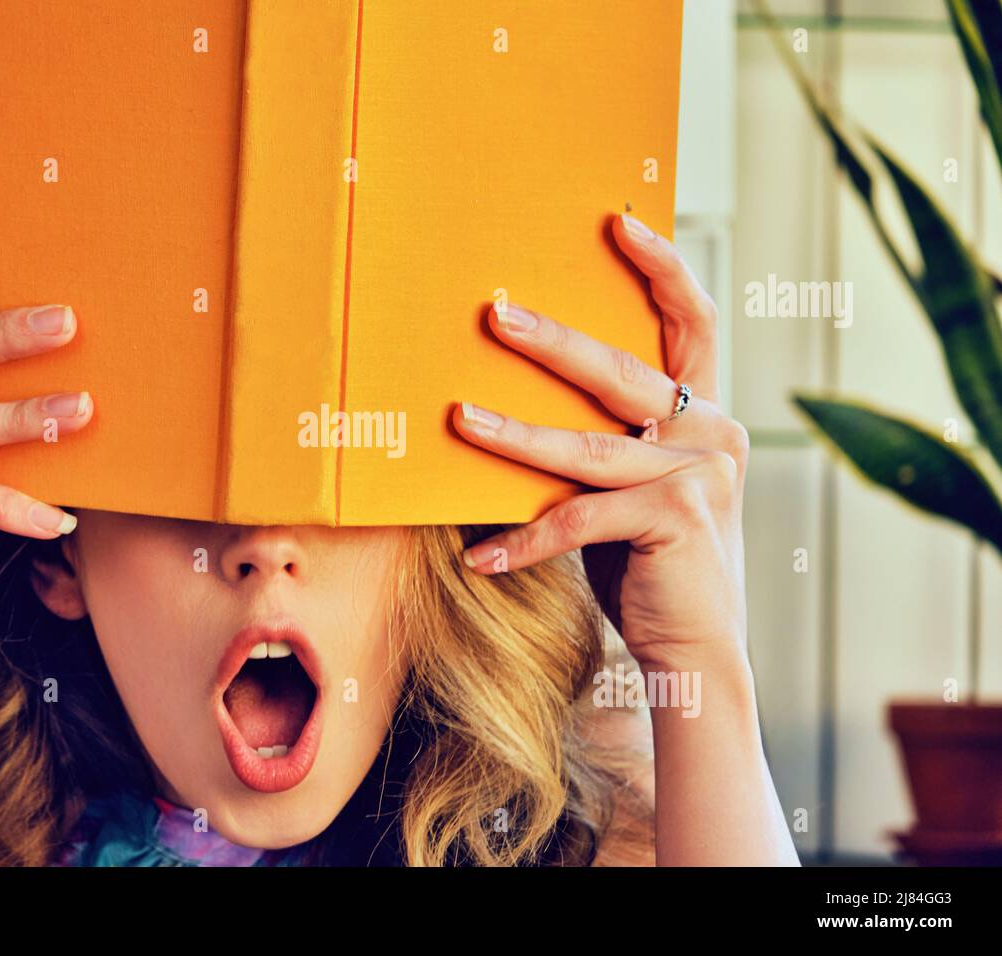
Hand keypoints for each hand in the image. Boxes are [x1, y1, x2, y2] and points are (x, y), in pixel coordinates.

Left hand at [453, 212, 748, 673]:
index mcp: (704, 416)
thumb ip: (605, 441)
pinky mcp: (676, 521)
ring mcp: (699, 477)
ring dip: (512, 434)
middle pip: (622, 371)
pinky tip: (478, 558)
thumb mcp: (630, 488)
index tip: (617, 220)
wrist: (695, 647)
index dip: (661, 267)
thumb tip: (513, 396)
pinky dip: (524, 541)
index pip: (694, 322)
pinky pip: (577, 520)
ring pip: (586, 446)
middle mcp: (713, 435)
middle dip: (552, 340)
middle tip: (494, 312)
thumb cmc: (648, 561)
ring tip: (457, 417)